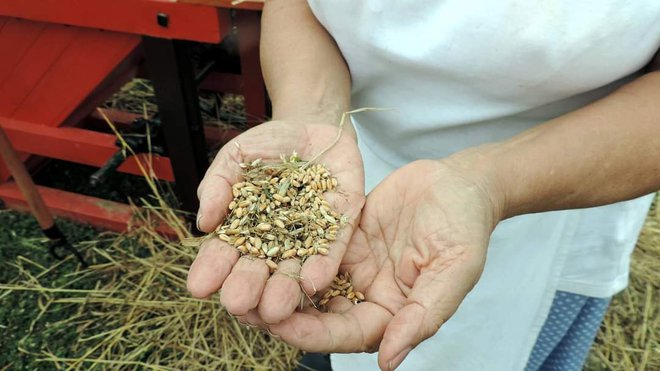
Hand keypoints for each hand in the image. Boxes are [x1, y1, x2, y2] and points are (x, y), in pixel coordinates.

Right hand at [187, 119, 364, 323]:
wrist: (313, 126)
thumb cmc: (268, 145)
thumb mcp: (236, 156)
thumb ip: (219, 184)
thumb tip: (204, 223)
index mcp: (245, 228)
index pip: (225, 252)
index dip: (212, 268)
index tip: (198, 287)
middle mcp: (276, 240)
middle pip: (260, 268)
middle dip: (248, 286)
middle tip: (237, 306)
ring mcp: (309, 235)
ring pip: (296, 267)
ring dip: (286, 288)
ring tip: (275, 310)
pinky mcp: (341, 225)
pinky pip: (333, 248)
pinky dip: (323, 265)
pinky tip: (314, 282)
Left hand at [263, 159, 502, 369]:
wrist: (458, 181)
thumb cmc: (465, 226)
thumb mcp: (454, 270)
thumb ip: (424, 315)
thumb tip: (389, 360)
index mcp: (392, 313)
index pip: (345, 333)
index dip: (311, 333)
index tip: (276, 325)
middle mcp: (366, 295)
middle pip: (316, 312)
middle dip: (278, 312)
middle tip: (239, 306)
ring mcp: (351, 266)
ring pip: (305, 281)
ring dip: (272, 282)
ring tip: (234, 280)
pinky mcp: (340, 237)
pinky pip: (307, 245)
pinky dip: (282, 248)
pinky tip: (253, 244)